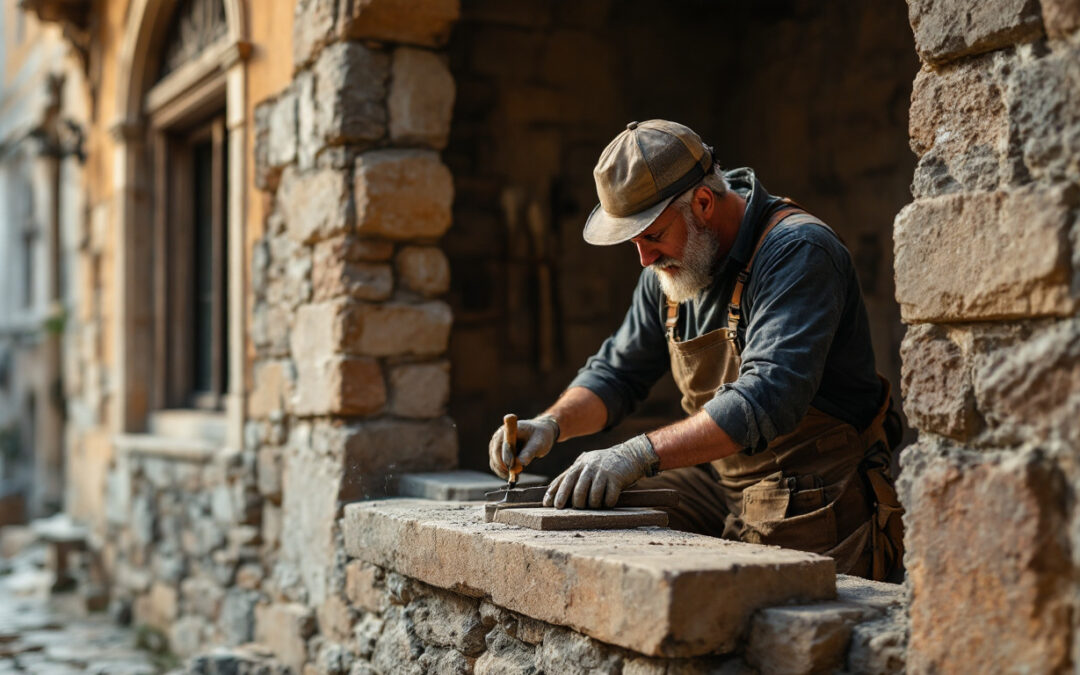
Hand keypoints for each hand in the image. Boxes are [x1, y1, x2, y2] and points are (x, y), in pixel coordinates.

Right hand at [488, 416, 559, 479]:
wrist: (540, 433)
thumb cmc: (540, 436)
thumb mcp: (538, 444)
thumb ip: (528, 453)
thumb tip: (519, 465)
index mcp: (508, 430)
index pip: (500, 446)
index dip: (505, 458)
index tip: (512, 468)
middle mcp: (499, 437)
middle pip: (495, 455)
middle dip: (504, 467)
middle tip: (515, 476)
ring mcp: (497, 445)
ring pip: (494, 462)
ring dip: (503, 472)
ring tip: (516, 476)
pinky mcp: (498, 453)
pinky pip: (497, 465)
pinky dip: (503, 472)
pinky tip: (514, 475)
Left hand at [544, 435, 659, 508]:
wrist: (631, 454)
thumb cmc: (606, 463)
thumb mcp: (588, 463)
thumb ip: (574, 473)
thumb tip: (554, 490)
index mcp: (580, 464)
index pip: (563, 480)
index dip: (555, 493)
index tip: (548, 505)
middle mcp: (590, 468)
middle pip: (577, 491)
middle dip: (576, 504)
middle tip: (579, 508)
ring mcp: (603, 473)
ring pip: (593, 497)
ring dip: (594, 505)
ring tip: (597, 504)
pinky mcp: (616, 479)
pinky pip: (609, 498)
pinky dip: (608, 503)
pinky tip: (609, 501)